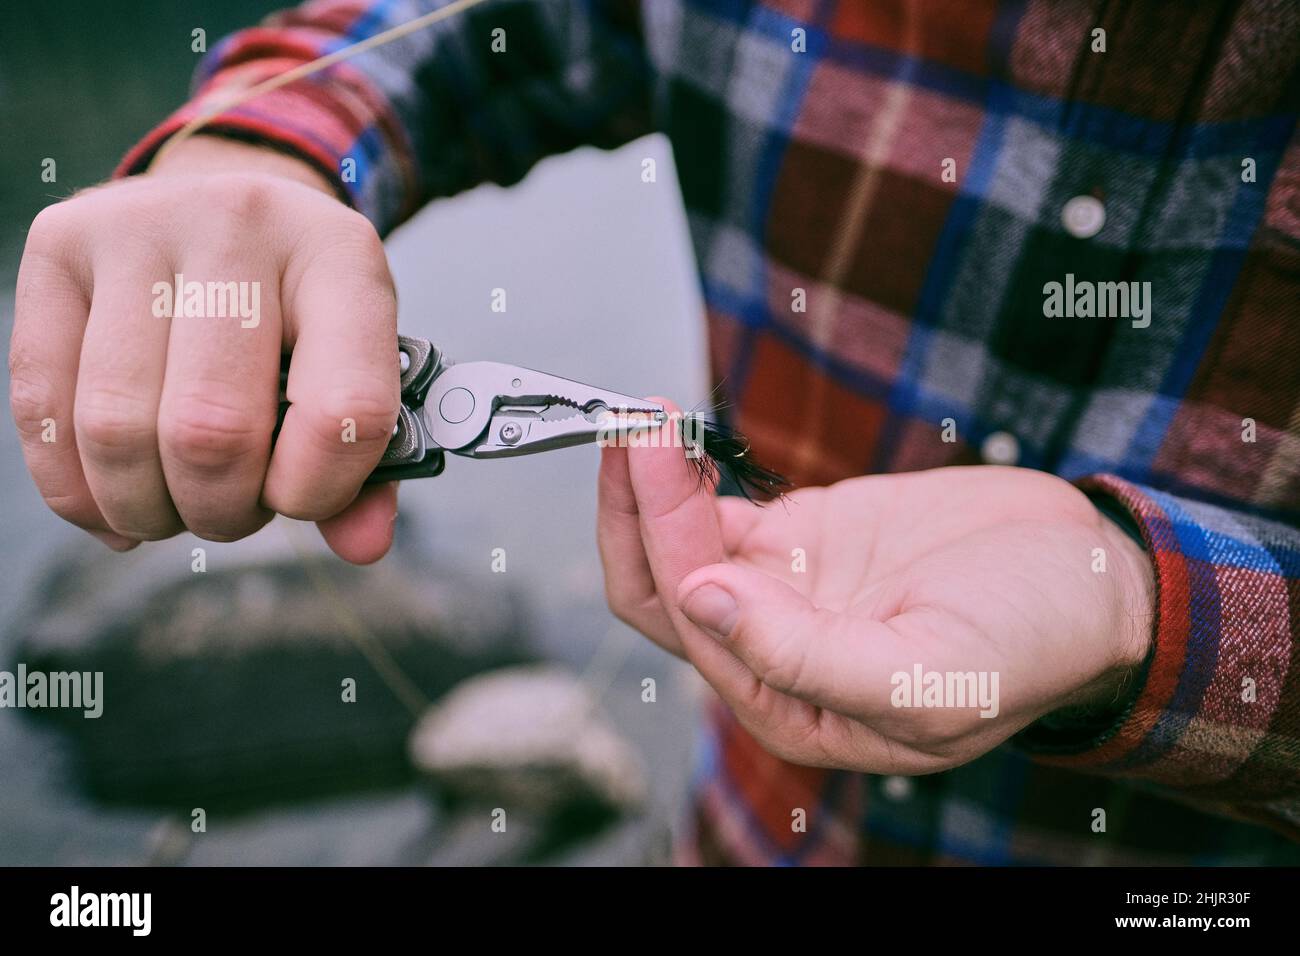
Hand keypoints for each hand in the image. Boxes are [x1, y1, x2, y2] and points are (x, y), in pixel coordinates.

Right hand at [9, 137, 400, 562]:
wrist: (233, 213)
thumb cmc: (306, 313)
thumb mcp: (362, 365)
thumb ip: (373, 464)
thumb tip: (362, 546)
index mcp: (341, 256)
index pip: (342, 408)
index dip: (320, 489)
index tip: (302, 501)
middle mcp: (240, 223)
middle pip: (212, 429)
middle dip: (222, 510)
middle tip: (232, 513)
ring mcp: (138, 224)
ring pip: (118, 426)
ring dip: (147, 508)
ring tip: (176, 508)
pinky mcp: (58, 245)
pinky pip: (42, 403)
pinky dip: (76, 490)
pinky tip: (112, 507)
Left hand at [597, 405, 1154, 774]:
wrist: (1092, 578)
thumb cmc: (1031, 642)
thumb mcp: (929, 676)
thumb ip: (805, 655)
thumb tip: (701, 602)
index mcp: (792, 705)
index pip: (692, 626)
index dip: (662, 540)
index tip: (657, 456)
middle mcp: (771, 653)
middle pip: (665, 585)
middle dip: (638, 507)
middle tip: (635, 424)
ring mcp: (783, 591)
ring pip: (682, 545)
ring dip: (655, 484)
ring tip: (647, 415)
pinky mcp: (802, 539)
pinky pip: (720, 513)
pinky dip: (691, 476)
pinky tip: (679, 437)